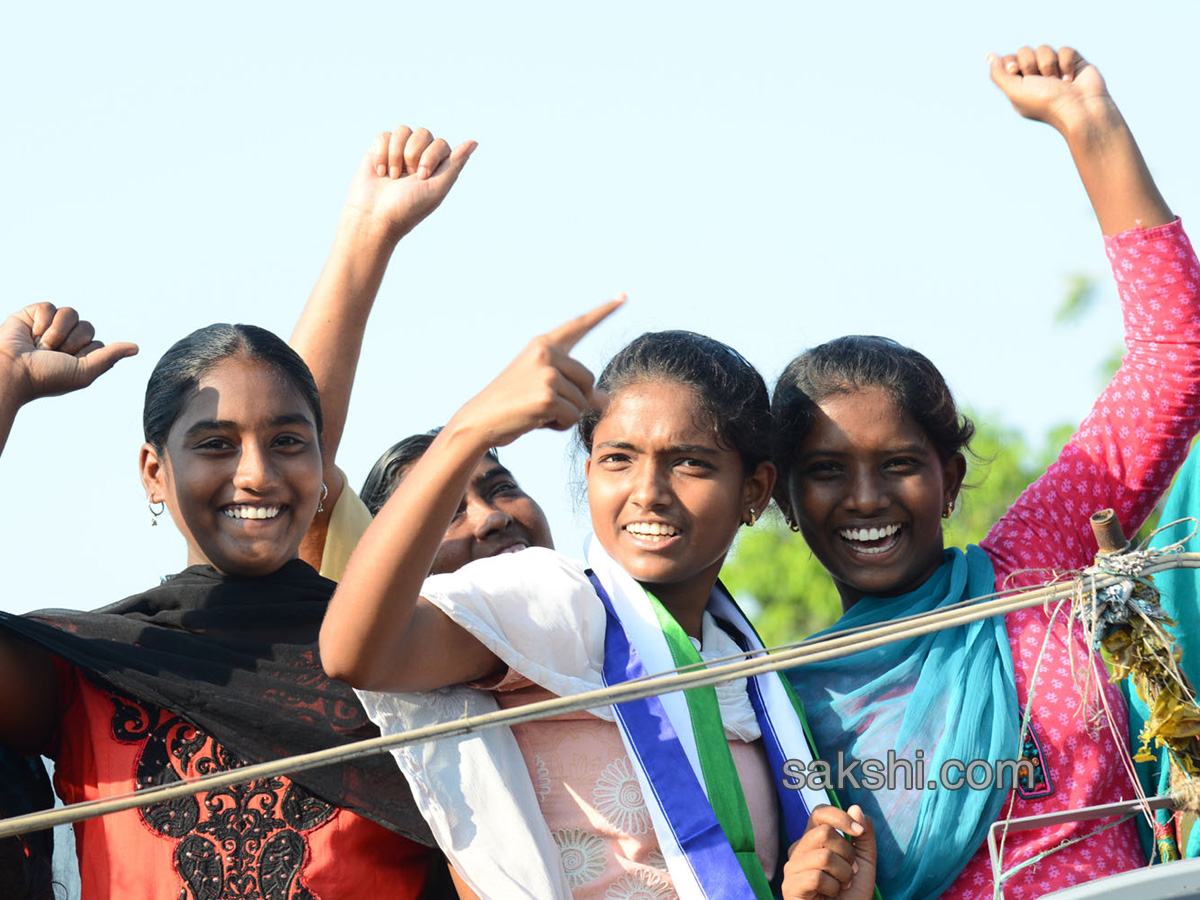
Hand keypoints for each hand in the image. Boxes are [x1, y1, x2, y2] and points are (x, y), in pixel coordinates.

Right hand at [0, 303, 137, 405]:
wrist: (12, 370)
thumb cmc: (47, 377)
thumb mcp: (85, 372)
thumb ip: (109, 356)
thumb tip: (136, 347)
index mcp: (80, 355)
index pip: (98, 342)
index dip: (85, 352)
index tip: (68, 364)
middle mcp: (67, 339)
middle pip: (87, 327)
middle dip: (72, 342)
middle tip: (52, 355)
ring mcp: (50, 326)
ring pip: (71, 313)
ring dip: (57, 332)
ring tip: (40, 346)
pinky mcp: (33, 314)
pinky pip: (51, 307)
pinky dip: (42, 322)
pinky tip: (30, 334)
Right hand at [343, 126, 476, 242]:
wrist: (374, 217)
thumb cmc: (408, 207)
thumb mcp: (437, 187)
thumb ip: (455, 164)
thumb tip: (474, 142)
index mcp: (437, 167)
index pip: (440, 144)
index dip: (430, 157)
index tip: (421, 178)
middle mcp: (419, 157)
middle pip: (423, 133)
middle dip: (412, 154)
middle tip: (408, 177)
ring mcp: (399, 152)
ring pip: (403, 131)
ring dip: (396, 154)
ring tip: (392, 176)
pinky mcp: (379, 151)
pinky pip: (385, 136)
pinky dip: (381, 154)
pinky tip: (380, 172)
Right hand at [446, 297, 624, 449]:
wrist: (480, 420)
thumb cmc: (513, 405)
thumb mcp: (546, 389)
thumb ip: (575, 388)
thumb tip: (605, 400)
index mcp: (543, 345)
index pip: (579, 325)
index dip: (604, 312)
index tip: (624, 296)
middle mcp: (546, 353)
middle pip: (588, 379)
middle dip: (575, 399)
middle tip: (543, 404)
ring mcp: (547, 373)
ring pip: (582, 402)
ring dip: (565, 415)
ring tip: (536, 412)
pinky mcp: (546, 396)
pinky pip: (572, 417)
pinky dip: (560, 425)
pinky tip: (536, 420)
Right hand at [782, 804, 876, 899]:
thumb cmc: (852, 894)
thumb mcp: (866, 862)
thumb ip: (864, 835)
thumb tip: (855, 808)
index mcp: (813, 839)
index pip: (819, 813)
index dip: (841, 817)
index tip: (859, 832)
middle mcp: (799, 849)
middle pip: (824, 832)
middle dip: (847, 854)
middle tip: (850, 872)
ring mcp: (791, 868)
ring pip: (823, 856)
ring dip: (843, 875)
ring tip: (842, 886)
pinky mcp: (789, 887)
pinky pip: (816, 877)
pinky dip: (833, 888)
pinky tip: (830, 895)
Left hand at [988, 45, 1111, 136]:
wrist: (1079, 108)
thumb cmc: (1045, 103)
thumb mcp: (1014, 91)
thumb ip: (998, 74)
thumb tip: (989, 56)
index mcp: (1019, 85)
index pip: (1008, 61)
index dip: (1010, 62)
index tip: (1014, 71)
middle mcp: (1035, 77)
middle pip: (1024, 51)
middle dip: (1030, 64)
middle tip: (1039, 80)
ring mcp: (1054, 69)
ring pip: (1044, 49)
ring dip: (1049, 65)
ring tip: (1057, 82)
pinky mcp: (1072, 62)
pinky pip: (1064, 49)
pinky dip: (1066, 63)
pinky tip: (1070, 79)